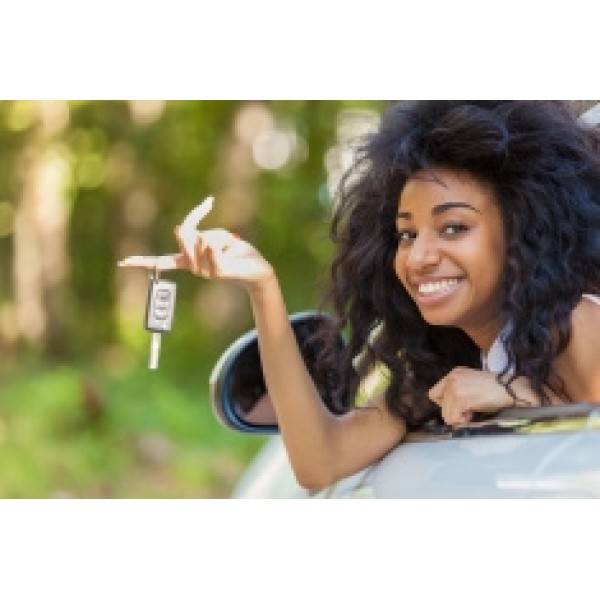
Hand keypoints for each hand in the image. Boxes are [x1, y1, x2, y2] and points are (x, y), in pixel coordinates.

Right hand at [118, 197, 275, 292]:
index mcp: (189, 260)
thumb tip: (186, 231)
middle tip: (216, 228)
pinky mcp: (220, 271)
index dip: (143, 261)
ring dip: (218, 234)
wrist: (257, 268)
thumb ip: (199, 232)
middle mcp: (194, 268)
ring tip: (229, 244)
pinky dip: (216, 245)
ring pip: (201, 239)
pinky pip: (212, 252)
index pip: (162, 261)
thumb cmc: (235, 250)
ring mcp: (206, 271)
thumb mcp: (215, 234)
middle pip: (182, 235)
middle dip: (196, 222)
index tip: (123, 262)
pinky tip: (221, 246)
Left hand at [428, 367, 536, 425]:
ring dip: (460, 418)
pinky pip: (454, 418)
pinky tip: (474, 414)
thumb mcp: (471, 385)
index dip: (445, 405)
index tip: (459, 408)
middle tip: (469, 411)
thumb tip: (448, 411)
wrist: (512, 388)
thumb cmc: (495, 390)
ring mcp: (455, 387)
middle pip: (440, 406)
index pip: (434, 394)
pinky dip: (463, 421)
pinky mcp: (460, 397)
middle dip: (454, 413)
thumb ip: (457, 393)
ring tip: (473, 412)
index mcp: (453, 374)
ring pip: (446, 414)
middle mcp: (451, 378)